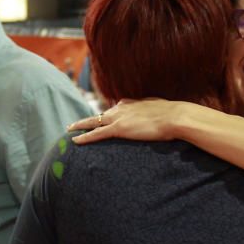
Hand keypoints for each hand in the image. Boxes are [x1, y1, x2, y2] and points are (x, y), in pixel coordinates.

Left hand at [67, 98, 192, 143]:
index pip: (117, 107)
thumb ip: (154, 111)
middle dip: (89, 119)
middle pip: (101, 114)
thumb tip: (158, 114)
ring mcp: (119, 117)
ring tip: (69, 129)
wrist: (174, 117)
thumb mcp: (162, 109)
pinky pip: (97, 134)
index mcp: (133, 103)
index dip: (109, 113)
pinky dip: (85, 137)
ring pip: (94, 121)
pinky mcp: (118, 129)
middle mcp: (123, 108)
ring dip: (80, 126)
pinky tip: (75, 140)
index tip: (103, 116)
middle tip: (76, 123)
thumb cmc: (173, 115)